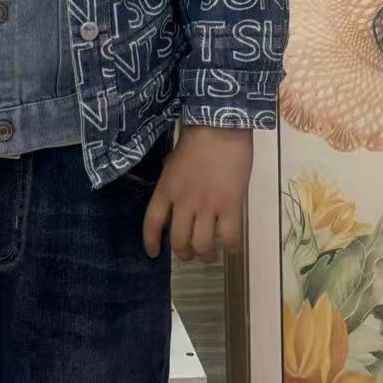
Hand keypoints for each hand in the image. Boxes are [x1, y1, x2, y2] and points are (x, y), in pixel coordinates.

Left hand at [143, 126, 252, 262]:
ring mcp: (208, 206)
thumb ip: (172, 182)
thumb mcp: (173, 161)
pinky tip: (232, 247)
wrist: (221, 126)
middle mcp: (184, 203)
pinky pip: (230, 237)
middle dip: (184, 254)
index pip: (152, 224)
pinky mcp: (231, 206)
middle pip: (179, 242)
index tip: (153, 254)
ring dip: (205, 256)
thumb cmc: (197, 139)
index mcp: (166, 190)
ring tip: (210, 255)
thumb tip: (174, 195)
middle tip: (191, 255)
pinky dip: (231, 247)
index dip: (151, 242)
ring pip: (202, 246)